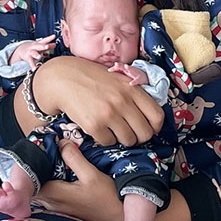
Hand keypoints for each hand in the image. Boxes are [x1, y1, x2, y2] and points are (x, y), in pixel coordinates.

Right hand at [10, 35, 55, 69]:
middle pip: (39, 46)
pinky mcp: (28, 58)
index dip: (49, 38)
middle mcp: (34, 47)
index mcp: (39, 44)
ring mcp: (31, 52)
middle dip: (43, 46)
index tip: (54, 36)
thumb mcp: (40, 46)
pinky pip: (30, 62)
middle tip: (47, 46)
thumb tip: (55, 44)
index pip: (45, 40)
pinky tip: (35, 68)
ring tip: (39, 57)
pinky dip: (33, 65)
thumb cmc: (33, 48)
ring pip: (34, 53)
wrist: (21, 50)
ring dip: (36, 55)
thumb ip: (48, 46)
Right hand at [28, 56, 162, 145]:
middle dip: (138, 136)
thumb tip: (148, 114)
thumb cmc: (90, 78)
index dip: (155, 127)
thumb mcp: (117, 78)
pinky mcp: (94, 125)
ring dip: (122, 139)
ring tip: (113, 130)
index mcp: (132, 89)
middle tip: (129, 132)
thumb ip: (134, 93)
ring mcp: (108, 114)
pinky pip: (109, 142)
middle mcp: (123, 101)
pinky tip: (99, 128)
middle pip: (145, 133)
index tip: (148, 128)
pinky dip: (105, 139)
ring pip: (128, 140)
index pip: (157, 116)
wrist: (62, 78)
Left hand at [34, 140, 122, 220]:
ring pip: (41, 190)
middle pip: (33, 185)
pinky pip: (49, 196)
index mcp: (55, 194)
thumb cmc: (108, 200)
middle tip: (43, 154)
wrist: (120, 220)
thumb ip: (74, 158)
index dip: (30, 165)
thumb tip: (61, 143)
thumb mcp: (92, 175)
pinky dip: (50, 184)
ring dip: (43, 177)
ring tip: (51, 162)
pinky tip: (60, 176)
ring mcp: (57, 209)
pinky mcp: (64, 211)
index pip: (30, 179)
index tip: (35, 152)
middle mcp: (51, 204)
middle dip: (35, 170)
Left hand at [108, 62, 148, 86]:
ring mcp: (135, 73)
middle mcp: (129, 70)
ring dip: (129, 68)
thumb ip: (117, 73)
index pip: (119, 67)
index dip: (114, 68)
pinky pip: (136, 80)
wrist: (144, 77)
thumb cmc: (132, 75)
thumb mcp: (124, 73)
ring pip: (132, 70)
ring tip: (126, 67)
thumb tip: (107, 74)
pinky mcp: (139, 78)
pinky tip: (130, 83)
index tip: (109, 70)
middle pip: (124, 66)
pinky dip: (134, 81)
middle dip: (120, 65)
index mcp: (125, 69)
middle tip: (116, 64)